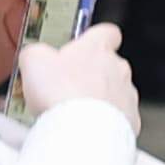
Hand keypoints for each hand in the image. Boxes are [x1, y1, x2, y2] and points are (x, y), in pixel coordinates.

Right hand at [19, 26, 138, 125]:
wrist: (81, 132)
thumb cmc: (61, 93)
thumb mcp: (34, 60)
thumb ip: (36, 52)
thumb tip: (34, 55)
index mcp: (97, 47)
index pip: (107, 32)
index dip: (95, 38)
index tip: (82, 46)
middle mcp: (118, 68)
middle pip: (108, 65)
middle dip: (89, 75)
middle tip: (65, 87)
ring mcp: (127, 94)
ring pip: (114, 92)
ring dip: (97, 100)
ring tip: (73, 112)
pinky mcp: (131, 120)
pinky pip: (118, 118)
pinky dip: (104, 122)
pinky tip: (86, 128)